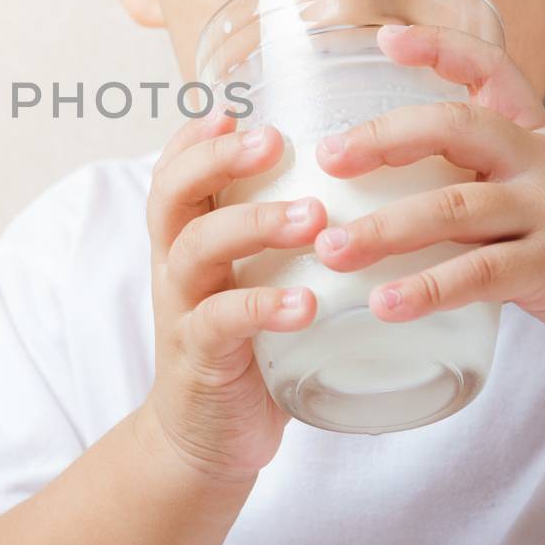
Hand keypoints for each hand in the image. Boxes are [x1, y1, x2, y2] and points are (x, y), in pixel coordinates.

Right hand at [138, 103, 328, 486]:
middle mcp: (175, 263)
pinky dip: (262, 308)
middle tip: (274, 142)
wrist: (209, 437)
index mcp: (187, 236)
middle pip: (172, 193)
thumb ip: (287, 234)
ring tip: (312, 217)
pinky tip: (305, 304)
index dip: (196, 135)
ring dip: (254, 225)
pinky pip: (221, 322)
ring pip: (197, 249)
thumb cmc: (249, 344)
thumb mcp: (255, 277)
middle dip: (218, 160)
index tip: (236, 107)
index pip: (174, 169)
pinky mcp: (200, 357)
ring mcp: (181, 309)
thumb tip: (371, 178)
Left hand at [310, 23, 544, 371]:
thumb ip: (472, 177)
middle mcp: (544, 161)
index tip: (386, 38)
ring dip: (386, 228)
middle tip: (327, 159)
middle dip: (385, 138)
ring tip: (332, 249)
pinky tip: (384, 303)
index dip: (440, 47)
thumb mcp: (531, 191)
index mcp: (534, 134)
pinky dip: (427, 289)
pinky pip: (480, 274)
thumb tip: (371, 180)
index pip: (491, 68)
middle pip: (459, 127)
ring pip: (456, 208)